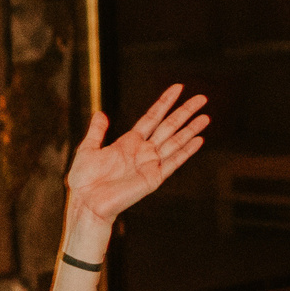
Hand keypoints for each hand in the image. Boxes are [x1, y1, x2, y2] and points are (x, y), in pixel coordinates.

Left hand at [64, 85, 209, 226]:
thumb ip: (97, 131)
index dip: (165, 102)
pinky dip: (186, 151)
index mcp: (129, 142)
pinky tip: (199, 140)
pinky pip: (173, 162)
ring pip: (175, 142)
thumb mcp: (88, 149)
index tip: (178, 88)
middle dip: (185, 112)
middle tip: (202, 98)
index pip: (152, 117)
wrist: (86, 202)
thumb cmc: (84, 180)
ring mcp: (149, 164)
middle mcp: (143, 151)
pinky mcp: (153, 178)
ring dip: (190, 129)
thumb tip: (100, 113)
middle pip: (169, 126)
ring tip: (206, 117)